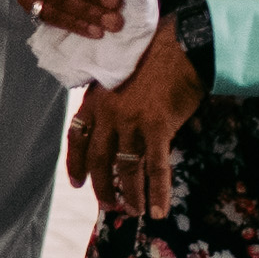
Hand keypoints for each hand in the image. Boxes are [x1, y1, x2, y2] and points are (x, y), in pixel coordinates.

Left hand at [62, 22, 198, 222]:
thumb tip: (114, 127)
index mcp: (96, 99)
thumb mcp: (120, 75)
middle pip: (98, 160)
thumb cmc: (156, 57)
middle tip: (108, 206)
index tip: (77, 182)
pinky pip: (155, 168)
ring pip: (125, 169)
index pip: (77, 137)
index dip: (76, 163)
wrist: (182, 46)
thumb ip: (112, 100)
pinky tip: (158, 210)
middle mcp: (109, 113)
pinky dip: (157, 192)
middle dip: (102, 187)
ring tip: (134, 211)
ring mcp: (131, 121)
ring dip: (130, 195)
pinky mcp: (157, 127)